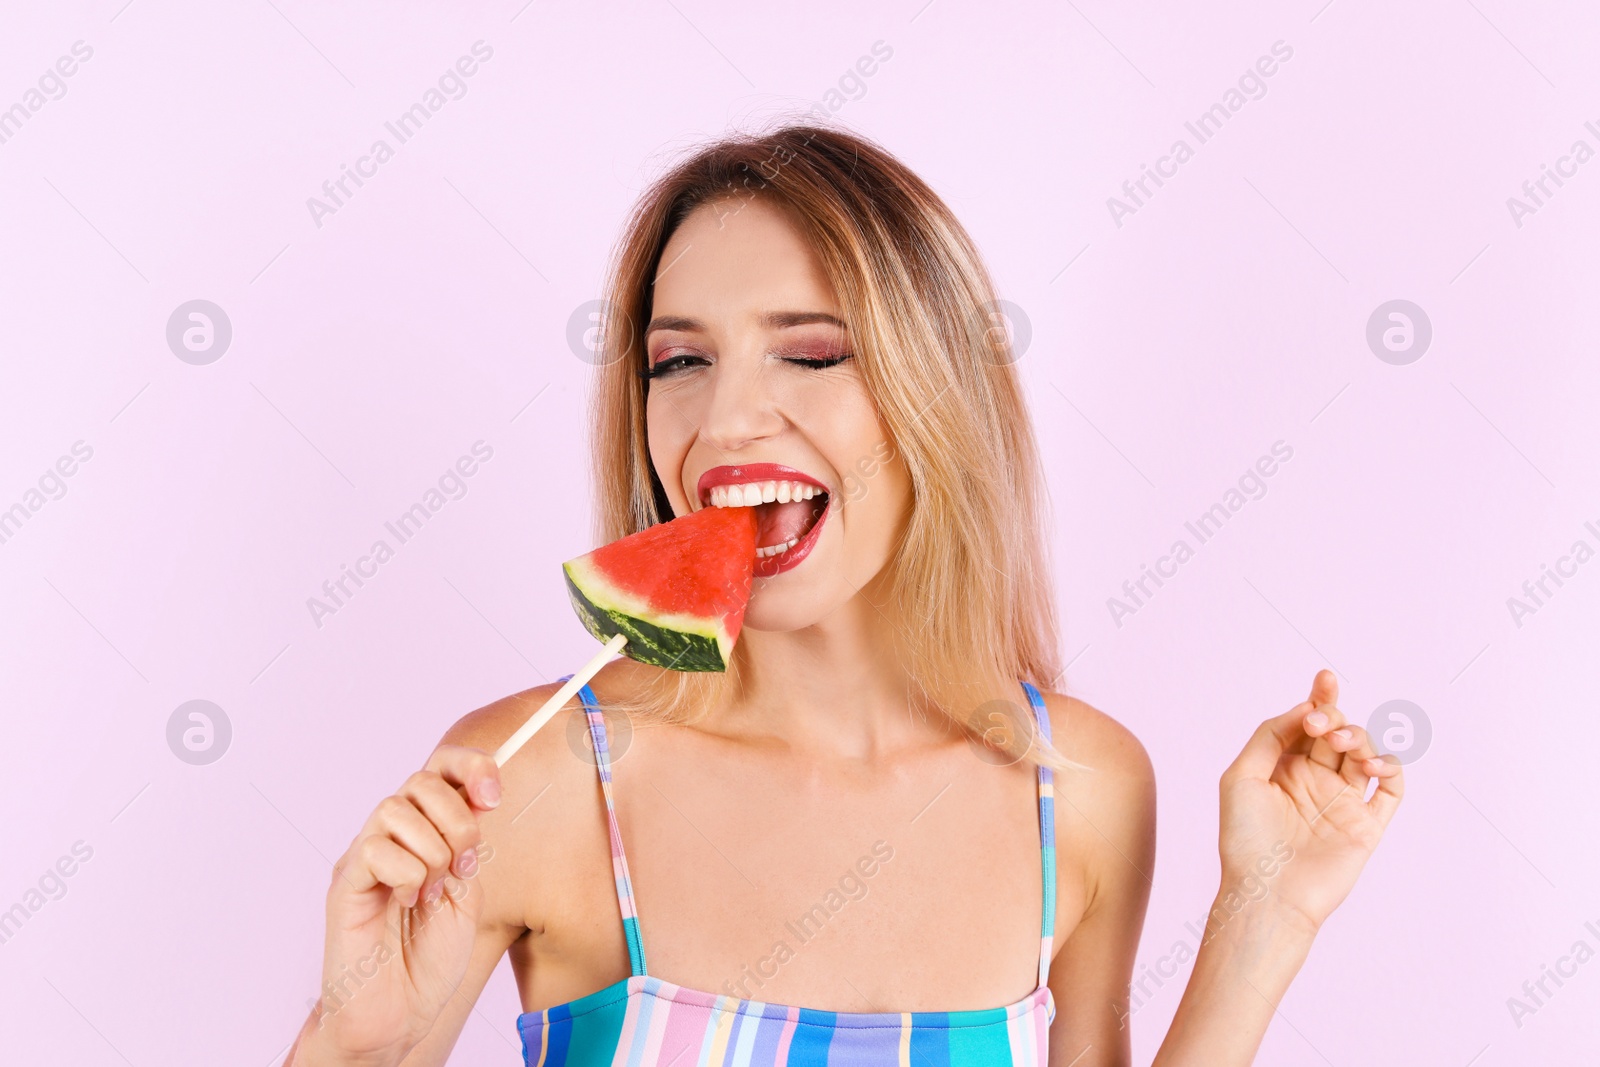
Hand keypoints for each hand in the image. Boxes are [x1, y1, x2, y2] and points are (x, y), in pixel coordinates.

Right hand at [308, 745, 500, 1064]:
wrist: (400, 1012)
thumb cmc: (429, 958)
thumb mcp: (467, 893)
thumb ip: (469, 846)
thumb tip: (479, 797)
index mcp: (425, 833)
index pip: (440, 769)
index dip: (470, 767)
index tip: (493, 795)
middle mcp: (391, 837)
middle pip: (421, 782)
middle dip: (456, 819)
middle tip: (463, 867)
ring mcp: (364, 856)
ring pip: (395, 808)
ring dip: (431, 850)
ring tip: (432, 892)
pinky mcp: (345, 882)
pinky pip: (375, 849)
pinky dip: (406, 874)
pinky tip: (408, 902)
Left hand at [1217, 670, 1403, 933]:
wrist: (1266, 893)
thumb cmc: (1245, 839)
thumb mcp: (1241, 777)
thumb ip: (1269, 736)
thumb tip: (1303, 707)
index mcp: (1285, 768)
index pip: (1309, 724)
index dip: (1320, 699)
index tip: (1324, 679)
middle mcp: (1316, 781)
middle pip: (1338, 732)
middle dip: (1334, 716)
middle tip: (1319, 721)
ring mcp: (1343, 802)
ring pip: (1365, 753)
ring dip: (1359, 737)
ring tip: (1342, 742)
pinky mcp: (1367, 825)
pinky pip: (1391, 789)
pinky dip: (1389, 768)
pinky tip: (1371, 764)